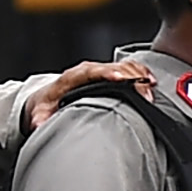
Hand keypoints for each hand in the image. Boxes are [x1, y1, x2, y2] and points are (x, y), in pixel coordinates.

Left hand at [27, 58, 153, 129]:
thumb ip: (40, 119)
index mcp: (71, 77)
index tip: (120, 79)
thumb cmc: (46, 104)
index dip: (106, 73)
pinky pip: (127, 69)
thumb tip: (40, 124)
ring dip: (138, 74)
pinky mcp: (107, 74)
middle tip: (145, 92)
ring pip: (122, 65)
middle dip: (130, 77)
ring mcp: (99, 71)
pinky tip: (151, 81)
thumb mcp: (39, 113)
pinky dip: (140, 73)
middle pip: (112, 67)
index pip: (89, 71)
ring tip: (151, 87)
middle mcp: (87, 71)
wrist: (46, 98)